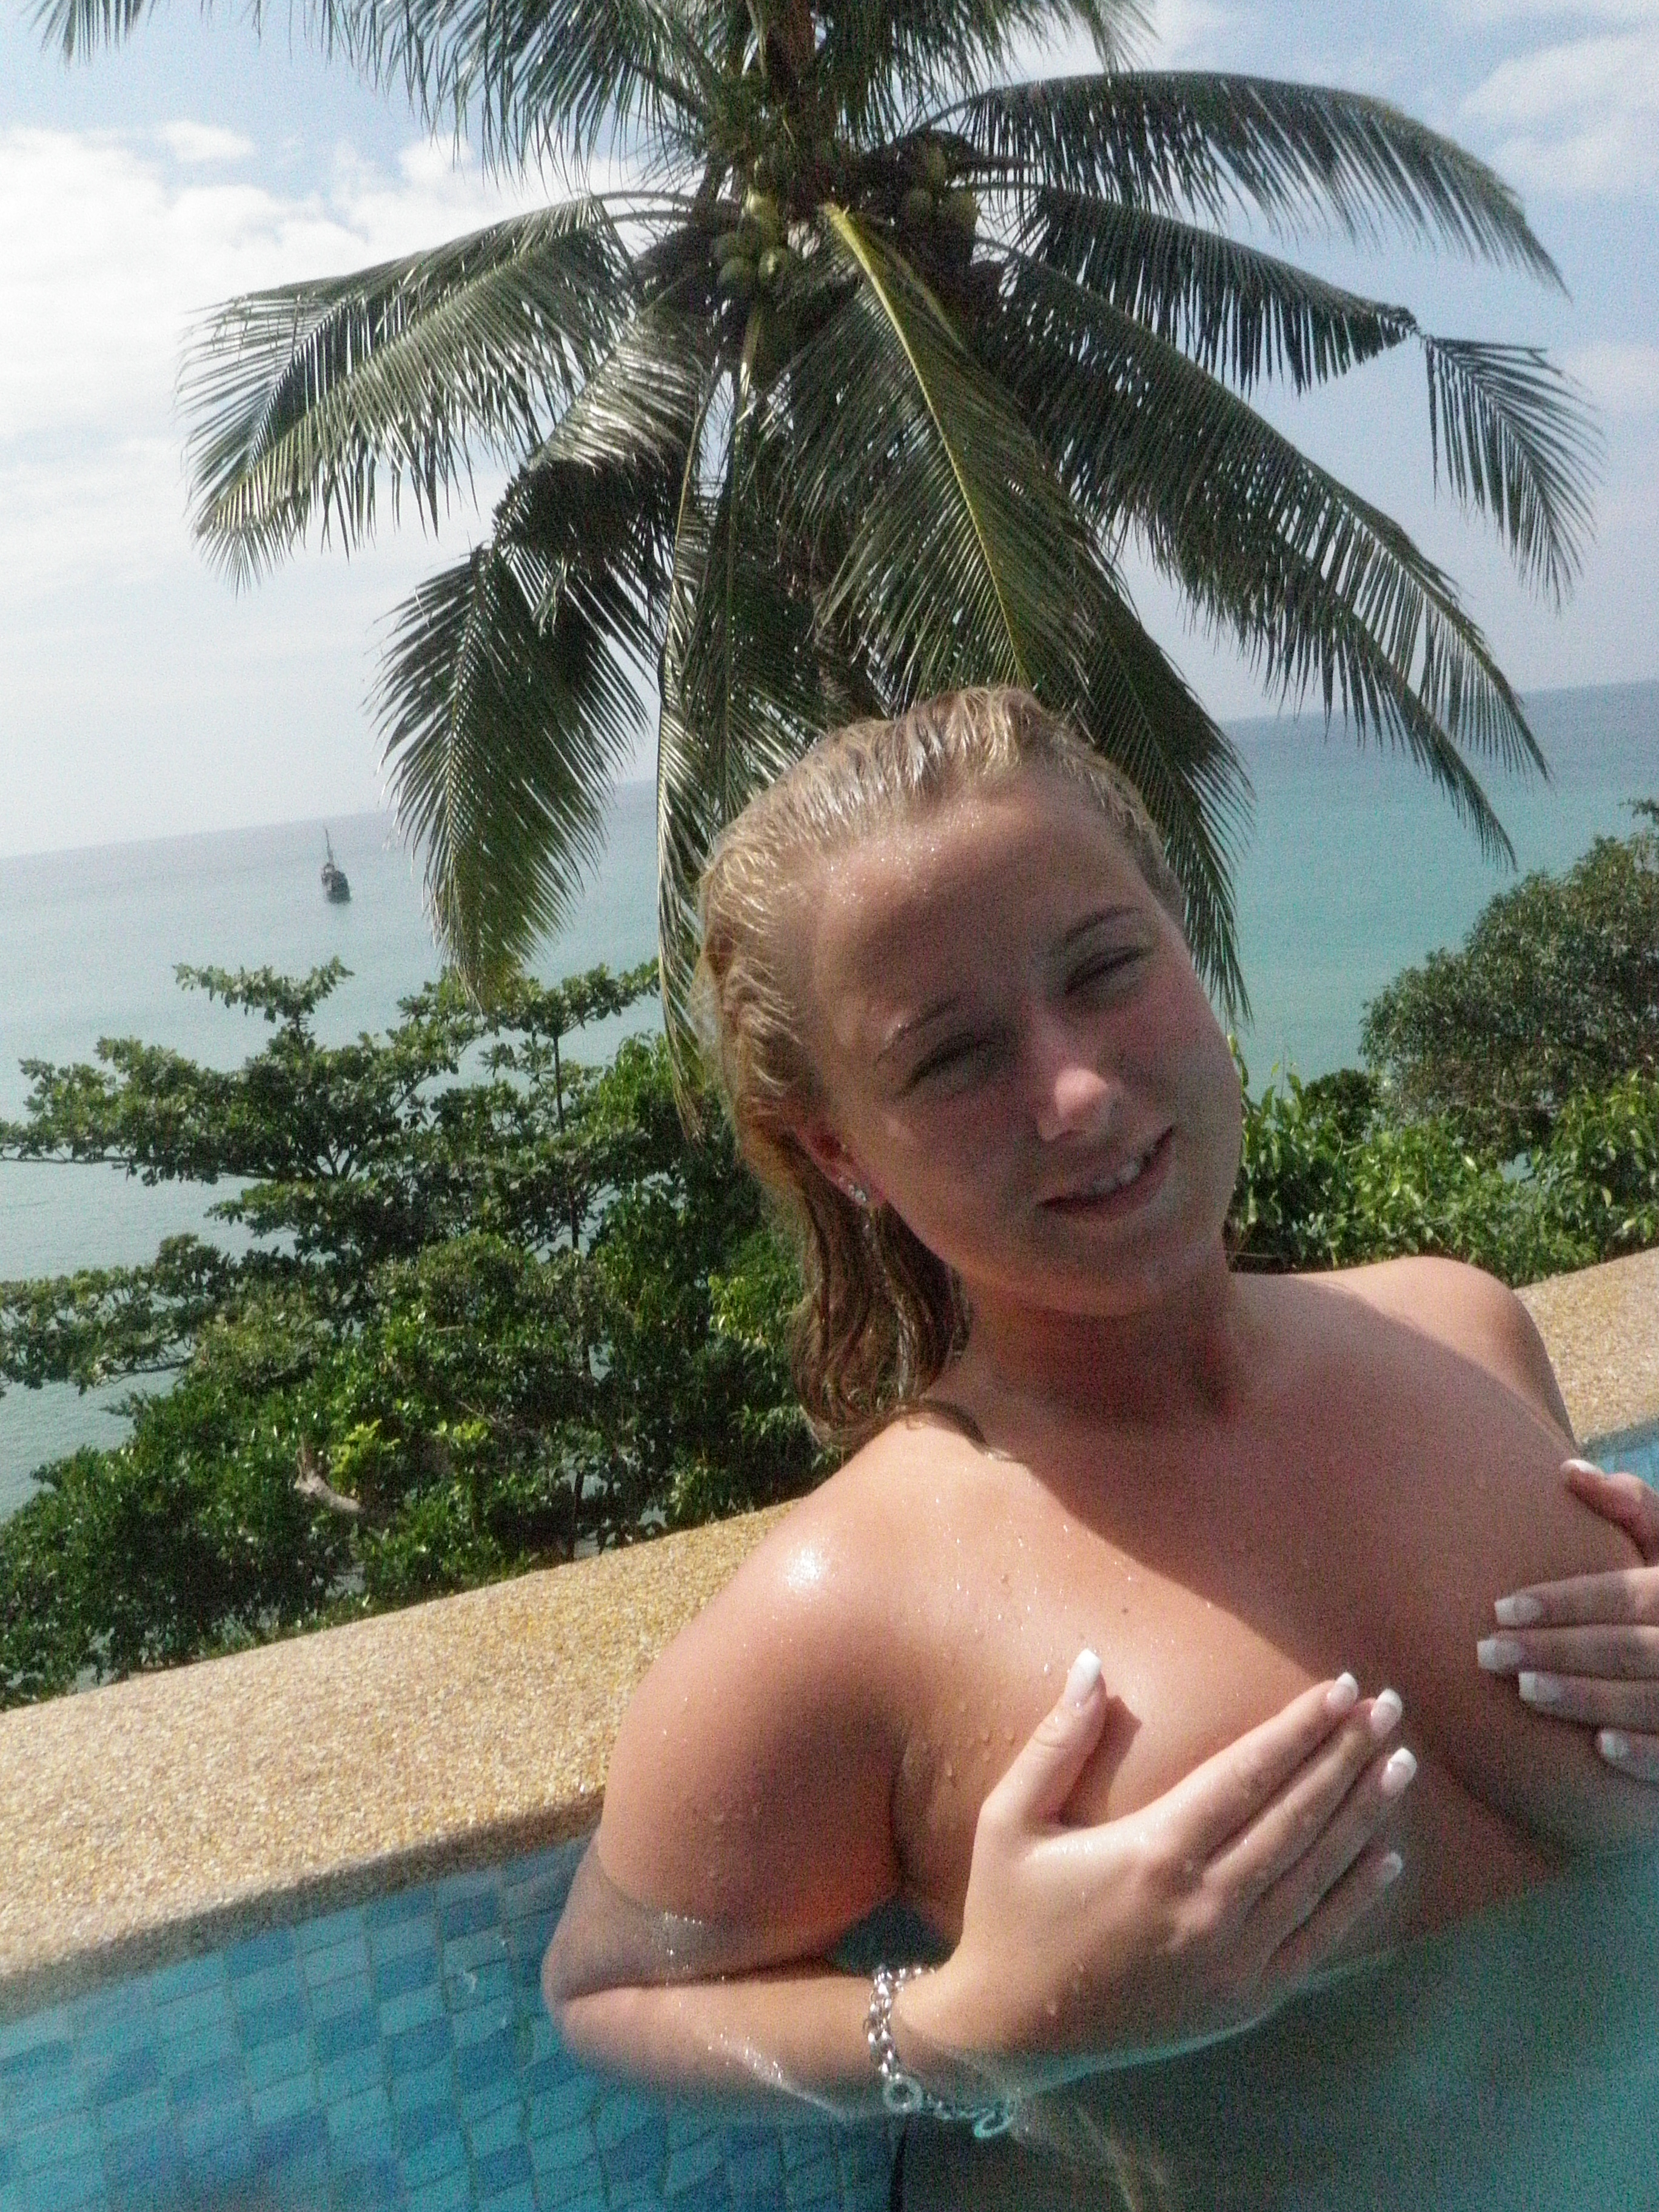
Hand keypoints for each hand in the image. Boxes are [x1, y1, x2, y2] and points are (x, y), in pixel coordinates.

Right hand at [896, 1655, 1413, 2087]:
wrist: (1015, 2032)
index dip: (1299, 1728)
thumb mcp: (1011, 1818)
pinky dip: (1356, 1898)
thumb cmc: (1009, 1913)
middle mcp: (1206, 1905)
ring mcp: (1232, 1959)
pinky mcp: (1244, 2000)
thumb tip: (1090, 1663)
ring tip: (1400, 1764)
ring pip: (1316, 1873)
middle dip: (1347, 1756)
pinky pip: (1316, 1940)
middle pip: (1297, 1816)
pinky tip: (1387, 1858)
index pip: (1249, 1774)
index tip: (1339, 1687)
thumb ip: (1056, 1740)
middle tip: (1387, 1708)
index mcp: (1154, 1852)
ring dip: (1363, 1815)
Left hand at [1479, 1456, 1658, 1778]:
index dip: (1563, 1601)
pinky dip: (1644, 1752)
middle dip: (1554, 1650)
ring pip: (1648, 1700)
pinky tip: (1599, 1747)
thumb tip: (1569, 1470)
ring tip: (1524, 1689)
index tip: (1501, 1609)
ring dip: (1585, 1698)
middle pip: (1626, 1647)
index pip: (1624, 1593)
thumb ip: (1634, 1507)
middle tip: (1487, 1653)